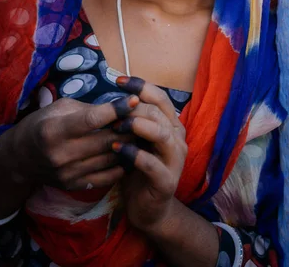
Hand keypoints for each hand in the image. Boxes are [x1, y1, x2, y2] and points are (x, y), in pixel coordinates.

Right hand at [0, 95, 138, 190]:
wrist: (21, 158)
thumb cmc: (43, 123)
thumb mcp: (59, 107)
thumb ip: (88, 107)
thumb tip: (118, 105)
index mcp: (54, 130)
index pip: (92, 119)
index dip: (116, 109)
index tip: (134, 100)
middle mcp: (61, 154)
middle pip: (105, 140)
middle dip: (128, 127)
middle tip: (146, 117)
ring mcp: (68, 173)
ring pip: (109, 158)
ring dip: (130, 145)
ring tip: (143, 133)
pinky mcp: (74, 186)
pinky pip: (106, 176)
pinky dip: (122, 164)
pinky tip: (132, 152)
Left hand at [111, 77, 187, 231]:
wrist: (149, 208)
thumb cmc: (139, 169)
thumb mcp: (136, 139)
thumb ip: (133, 119)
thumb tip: (114, 97)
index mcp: (171, 124)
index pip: (160, 97)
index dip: (140, 86)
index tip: (117, 81)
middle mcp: (177, 138)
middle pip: (158, 112)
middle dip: (133, 107)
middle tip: (111, 110)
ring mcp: (175, 159)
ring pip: (161, 133)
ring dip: (137, 126)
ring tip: (116, 127)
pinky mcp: (167, 181)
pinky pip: (152, 163)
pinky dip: (134, 154)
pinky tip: (117, 150)